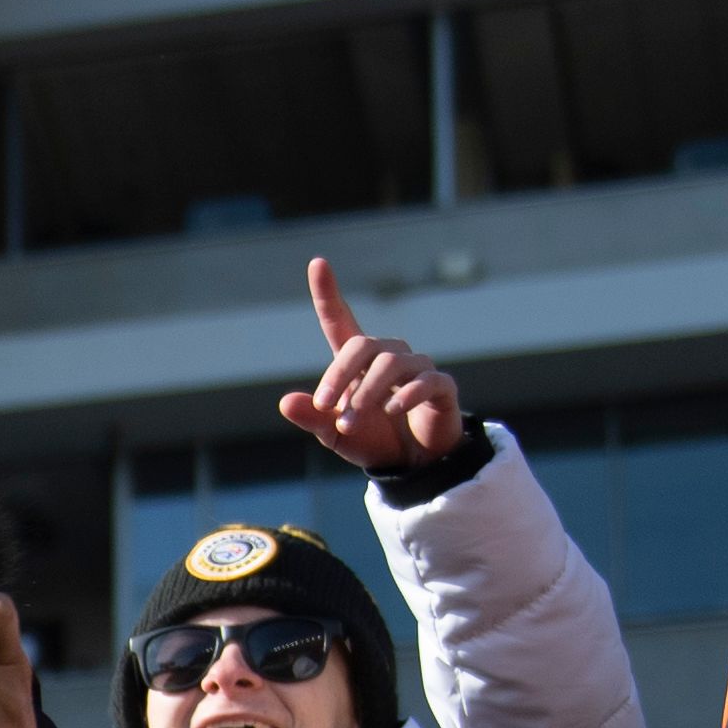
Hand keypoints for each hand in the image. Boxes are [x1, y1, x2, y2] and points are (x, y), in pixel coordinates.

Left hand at [275, 259, 468, 473]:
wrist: (411, 465)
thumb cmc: (371, 440)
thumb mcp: (335, 434)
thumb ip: (313, 418)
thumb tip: (285, 402)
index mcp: (357, 363)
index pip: (340, 320)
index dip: (328, 293)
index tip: (317, 262)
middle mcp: (387, 357)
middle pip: (363, 344)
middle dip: (340, 374)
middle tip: (326, 406)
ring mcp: (417, 369)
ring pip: (390, 364)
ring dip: (367, 394)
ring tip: (351, 424)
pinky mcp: (441, 387)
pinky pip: (426, 381)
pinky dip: (406, 395)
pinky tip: (393, 411)